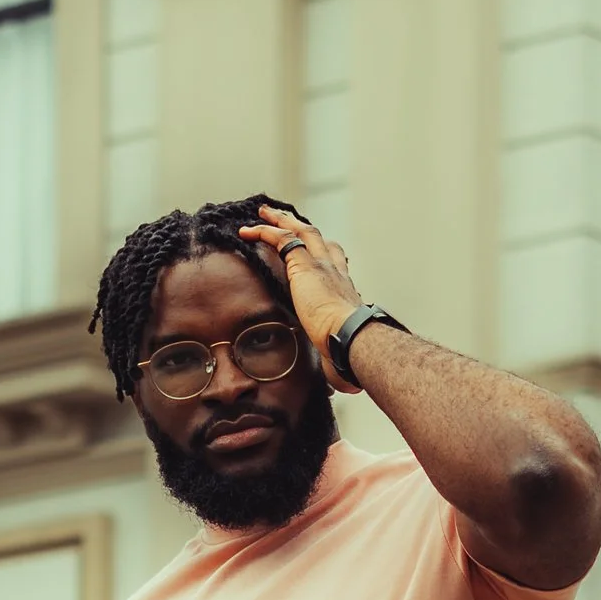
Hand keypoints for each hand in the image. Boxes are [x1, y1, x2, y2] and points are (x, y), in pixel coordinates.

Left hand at [242, 203, 360, 378]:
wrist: (351, 338)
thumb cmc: (351, 351)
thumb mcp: (342, 353)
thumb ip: (339, 364)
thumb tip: (344, 385)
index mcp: (345, 289)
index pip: (336, 263)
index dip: (326, 254)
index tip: (316, 252)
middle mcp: (335, 271)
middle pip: (318, 239)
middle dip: (301, 227)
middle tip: (286, 219)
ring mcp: (321, 265)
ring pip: (300, 230)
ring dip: (281, 220)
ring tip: (264, 213)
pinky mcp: (304, 264)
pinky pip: (281, 238)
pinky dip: (264, 232)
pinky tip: (249, 230)